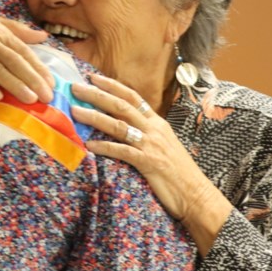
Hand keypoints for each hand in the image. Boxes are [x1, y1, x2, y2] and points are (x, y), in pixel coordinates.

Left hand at [70, 73, 231, 254]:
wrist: (196, 194)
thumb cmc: (177, 172)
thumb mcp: (163, 145)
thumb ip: (145, 133)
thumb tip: (122, 125)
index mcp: (157, 122)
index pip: (133, 96)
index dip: (112, 85)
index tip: (93, 77)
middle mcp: (154, 129)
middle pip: (122, 106)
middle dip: (97, 95)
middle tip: (76, 87)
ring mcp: (151, 145)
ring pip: (118, 125)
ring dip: (94, 117)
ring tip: (75, 111)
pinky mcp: (148, 162)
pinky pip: (122, 151)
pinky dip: (104, 146)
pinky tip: (89, 145)